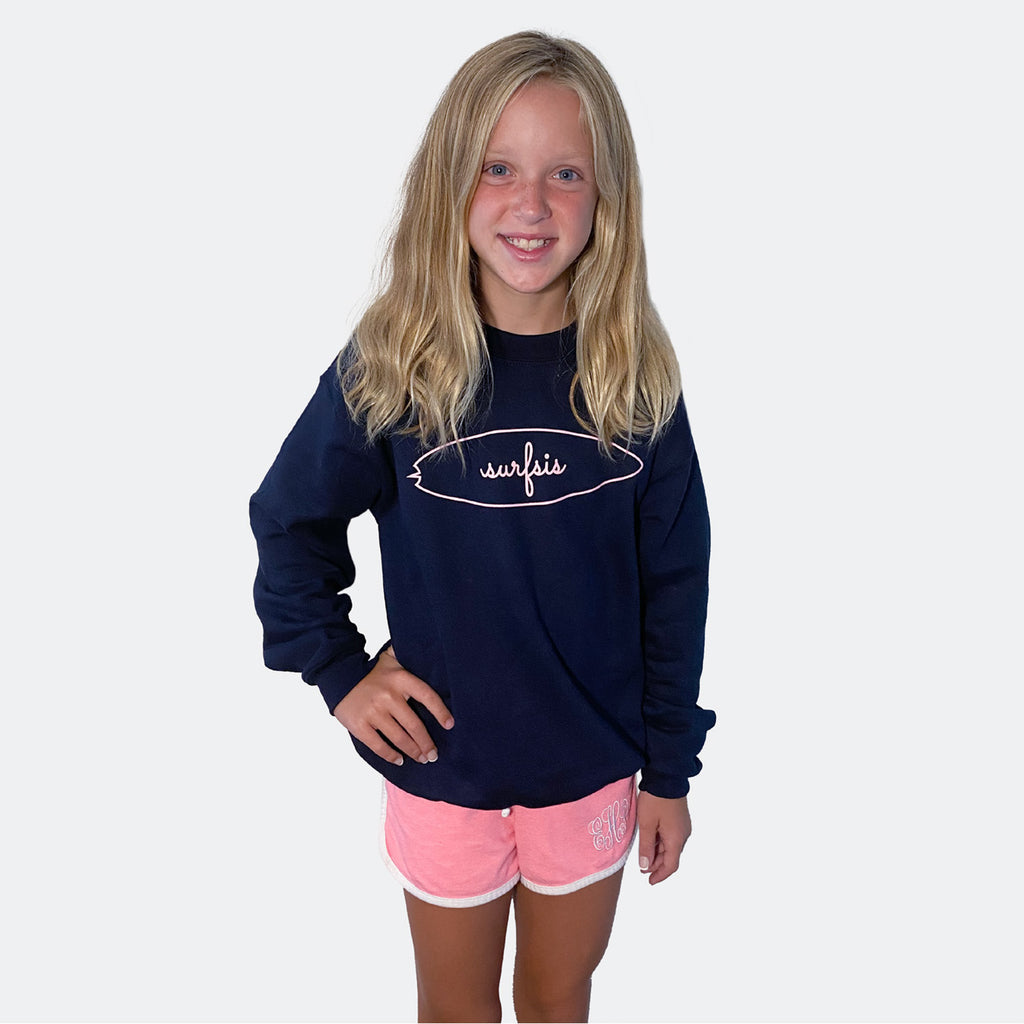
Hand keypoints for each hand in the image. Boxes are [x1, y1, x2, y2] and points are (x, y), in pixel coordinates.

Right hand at [333, 647, 453, 766]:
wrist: (339, 677)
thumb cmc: (372, 673)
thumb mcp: (391, 658)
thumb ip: (408, 655)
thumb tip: (432, 648)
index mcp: (400, 679)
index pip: (427, 696)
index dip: (440, 712)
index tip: (450, 725)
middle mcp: (388, 696)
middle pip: (414, 725)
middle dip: (427, 743)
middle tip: (433, 755)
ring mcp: (373, 712)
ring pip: (399, 738)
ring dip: (413, 752)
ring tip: (421, 758)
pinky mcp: (359, 725)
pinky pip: (379, 746)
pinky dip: (391, 756)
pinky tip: (399, 760)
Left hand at [637, 791, 691, 884]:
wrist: (666, 775)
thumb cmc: (655, 799)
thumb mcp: (646, 824)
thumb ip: (646, 847)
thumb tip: (645, 866)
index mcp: (677, 839)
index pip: (671, 865)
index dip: (660, 875)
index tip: (649, 881)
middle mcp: (683, 835)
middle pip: (671, 857)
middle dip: (657, 865)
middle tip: (641, 868)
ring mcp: (682, 826)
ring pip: (670, 846)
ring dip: (658, 853)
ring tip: (643, 855)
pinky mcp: (679, 819)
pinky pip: (671, 836)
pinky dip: (661, 842)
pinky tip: (650, 840)